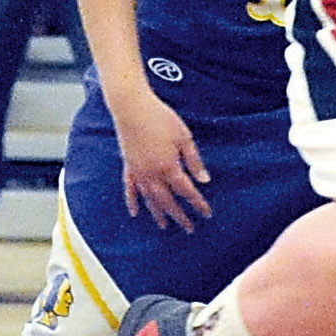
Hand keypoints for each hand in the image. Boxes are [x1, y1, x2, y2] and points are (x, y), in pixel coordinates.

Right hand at [114, 88, 213, 232]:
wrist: (131, 107)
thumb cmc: (160, 118)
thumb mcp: (184, 137)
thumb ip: (194, 160)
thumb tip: (205, 180)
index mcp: (168, 166)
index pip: (186, 191)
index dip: (198, 203)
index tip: (207, 213)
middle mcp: (152, 174)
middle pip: (167, 201)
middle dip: (179, 216)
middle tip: (189, 228)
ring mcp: (138, 172)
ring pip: (149, 199)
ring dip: (157, 214)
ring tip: (164, 226)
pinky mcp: (128, 166)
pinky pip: (130, 190)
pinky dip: (132, 202)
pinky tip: (135, 213)